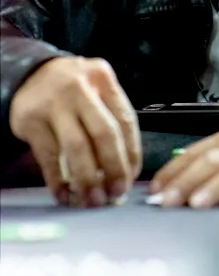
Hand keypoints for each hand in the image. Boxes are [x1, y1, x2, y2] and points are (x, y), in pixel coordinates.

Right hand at [9, 56, 141, 206]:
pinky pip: (49, 157)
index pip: (125, 119)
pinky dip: (58, 181)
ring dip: (88, 179)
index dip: (130, 153)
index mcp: (103, 78)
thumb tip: (125, 169)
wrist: (30, 75)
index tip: (130, 177)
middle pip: (104, 133)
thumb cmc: (74, 90)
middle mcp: (79, 87)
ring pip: (77, 147)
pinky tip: (65, 195)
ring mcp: (53, 103)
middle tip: (115, 193)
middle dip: (113, 168)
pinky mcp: (30, 120)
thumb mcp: (96, 89)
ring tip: (93, 200)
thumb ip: (111, 118)